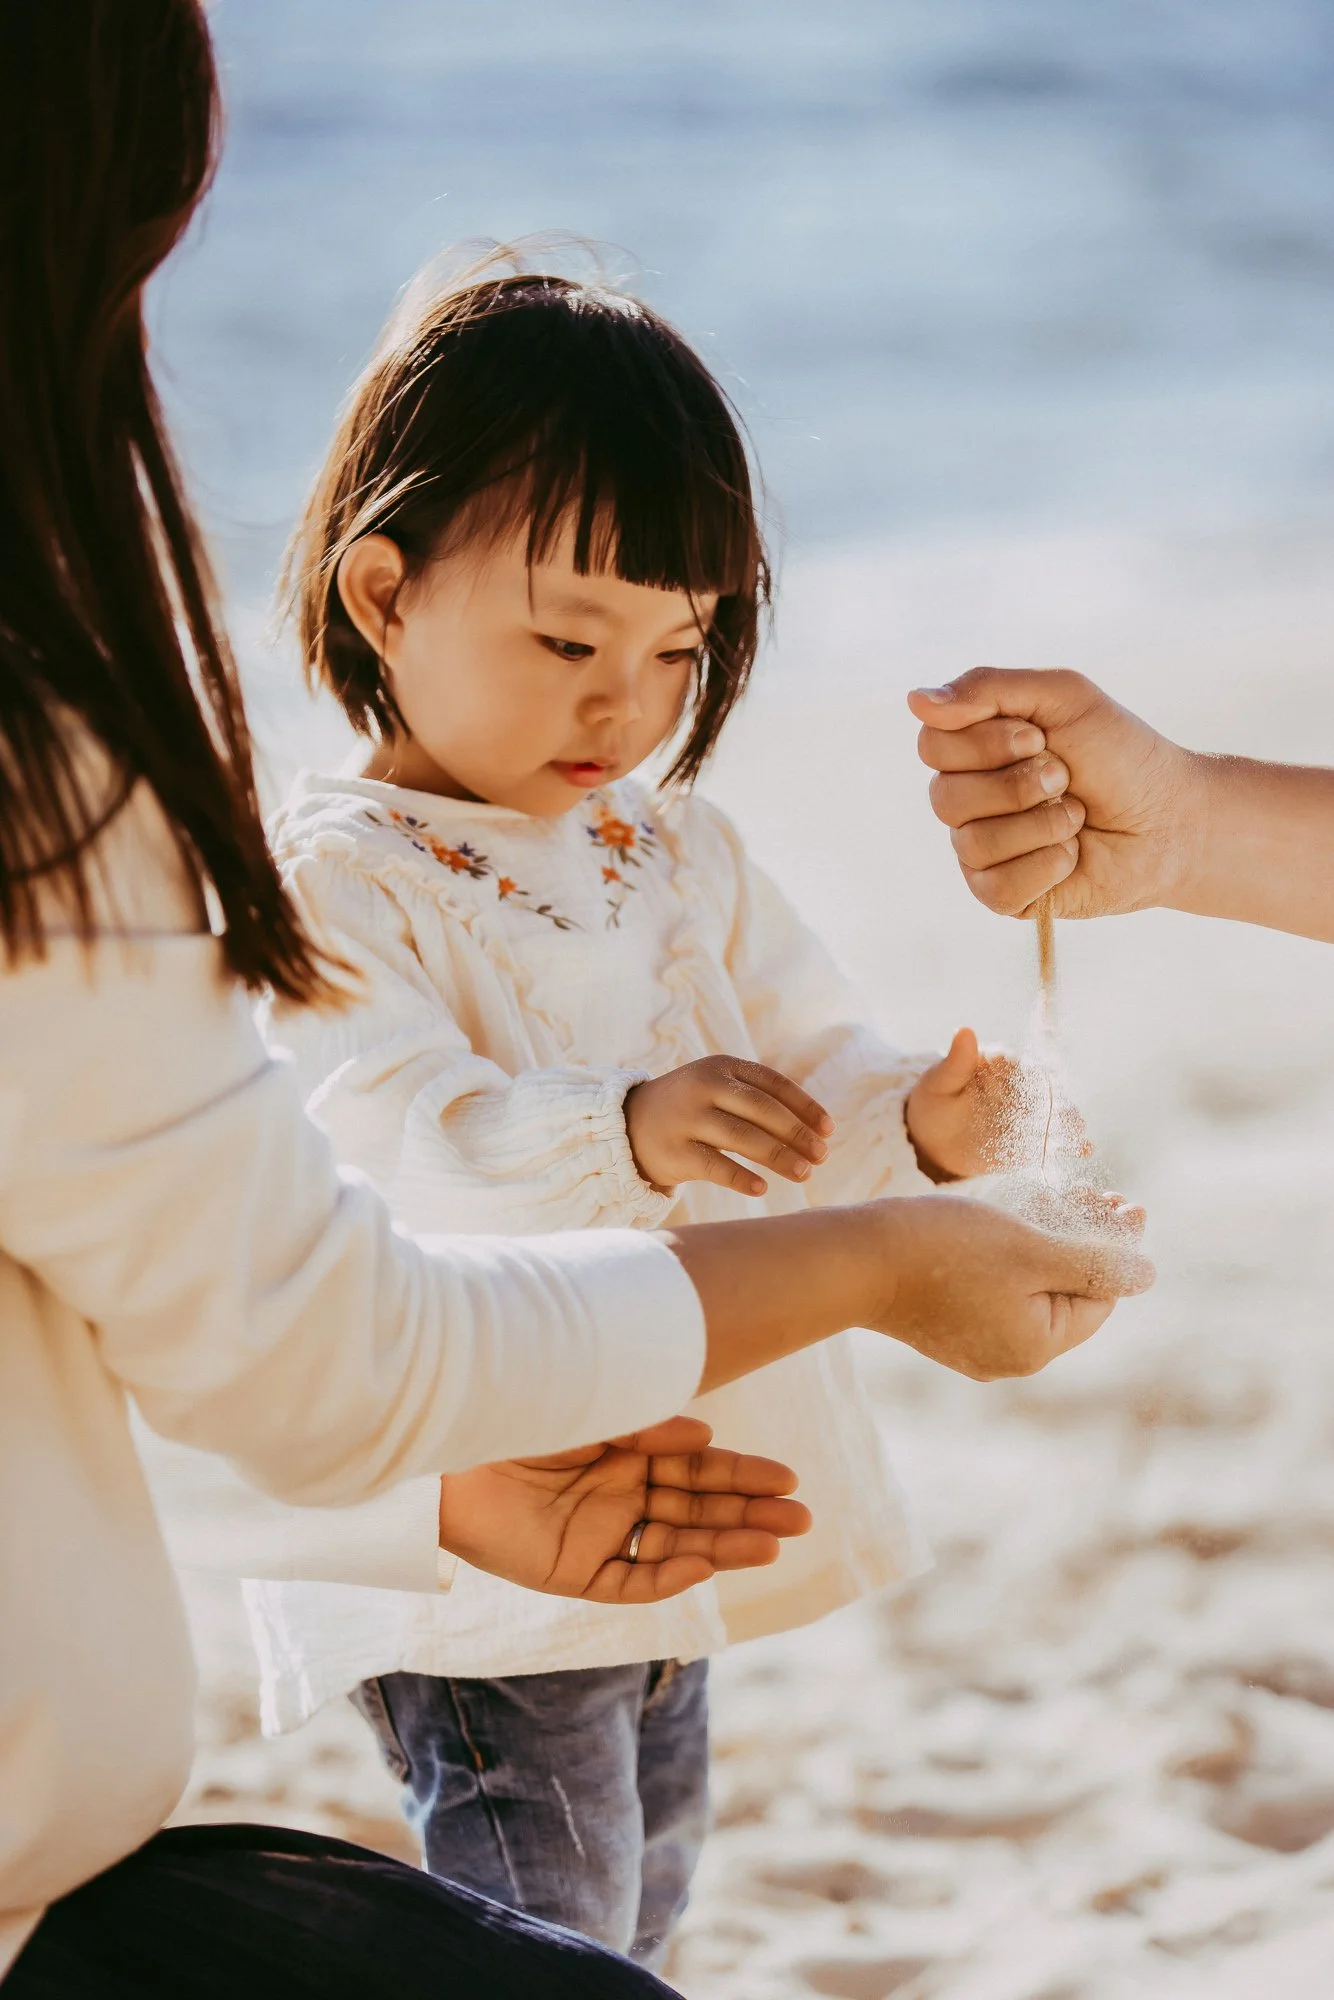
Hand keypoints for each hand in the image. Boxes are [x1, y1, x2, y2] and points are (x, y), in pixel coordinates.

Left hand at [437, 1416, 811, 1605]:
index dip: (745, 1476)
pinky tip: (701, 1563)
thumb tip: (704, 1439)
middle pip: (699, 1510)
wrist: (444, 1447)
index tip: (790, 1480)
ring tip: (773, 1546)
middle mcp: (619, 1494)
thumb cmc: (516, 1412)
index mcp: (628, 1452)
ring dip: (724, 1546)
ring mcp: (598, 1534)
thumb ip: (646, 1426)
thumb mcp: (594, 1410)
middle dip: (750, 1515)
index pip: (700, 1470)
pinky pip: (629, 1580)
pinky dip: (666, 1575)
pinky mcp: (570, 1571)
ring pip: (676, 1546)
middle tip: (803, 1521)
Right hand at [625, 1055, 833, 1196]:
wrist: (630, 1126)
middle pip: (761, 1109)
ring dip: (779, 1157)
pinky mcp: (674, 1151)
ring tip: (804, 1174)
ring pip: (742, 1137)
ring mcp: (686, 1118)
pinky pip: (714, 1166)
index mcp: (721, 1066)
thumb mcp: (720, 1090)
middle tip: (822, 1155)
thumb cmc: (693, 1110)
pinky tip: (763, 1188)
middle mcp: (703, 1086)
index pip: (773, 1083)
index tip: (829, 1130)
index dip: (805, 1106)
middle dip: (797, 1133)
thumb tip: (817, 1132)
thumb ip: (760, 1102)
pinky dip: (741, 1177)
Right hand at [670, 1197, 1153, 1394]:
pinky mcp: (944, 1327)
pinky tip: (1011, 1226)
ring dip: (1051, 1246)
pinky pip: (997, 1294)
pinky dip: (1013, 1261)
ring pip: (1031, 1291)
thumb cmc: (943, 1248)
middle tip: (1100, 1194)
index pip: (1100, 1298)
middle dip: (1086, 1243)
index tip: (1129, 1202)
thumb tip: (1148, 1276)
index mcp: (1036, 1345)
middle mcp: (1008, 1358)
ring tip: (1059, 1199)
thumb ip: (1094, 1263)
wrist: (853, 1259)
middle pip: (1067, 1295)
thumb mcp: (1030, 1248)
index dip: (1118, 1247)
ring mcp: (973, 1346)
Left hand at [905, 1027, 1086, 1180]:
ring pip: (1053, 1117)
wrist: (930, 1140)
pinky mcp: (1028, 1141)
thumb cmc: (933, 1102)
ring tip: (1079, 1134)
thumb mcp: (940, 1082)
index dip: (1033, 1075)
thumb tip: (964, 1030)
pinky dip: (1066, 1146)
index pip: (1021, 1066)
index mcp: (1001, 1064)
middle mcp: (1019, 1088)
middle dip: (1058, 1102)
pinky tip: (1084, 1150)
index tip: (1044, 1083)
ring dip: (1068, 1124)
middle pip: (1044, 1092)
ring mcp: (1026, 1115)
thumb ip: (956, 1061)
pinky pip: (1049, 1143)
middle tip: (1067, 1113)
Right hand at [908, 668, 1196, 918]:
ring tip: (1077, 816)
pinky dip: (1046, 866)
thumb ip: (988, 688)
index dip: (984, 742)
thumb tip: (914, 700)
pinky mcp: (1003, 895)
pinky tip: (1073, 855)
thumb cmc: (1120, 754)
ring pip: (972, 843)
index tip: (1039, 736)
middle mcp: (968, 800)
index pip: (932, 743)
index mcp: (973, 750)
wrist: (1171, 818)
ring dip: (1041, 825)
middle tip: (1065, 777)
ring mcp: (981, 851)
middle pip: (945, 797)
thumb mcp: (1062, 697)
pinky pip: (995, 887)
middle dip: (1019, 785)